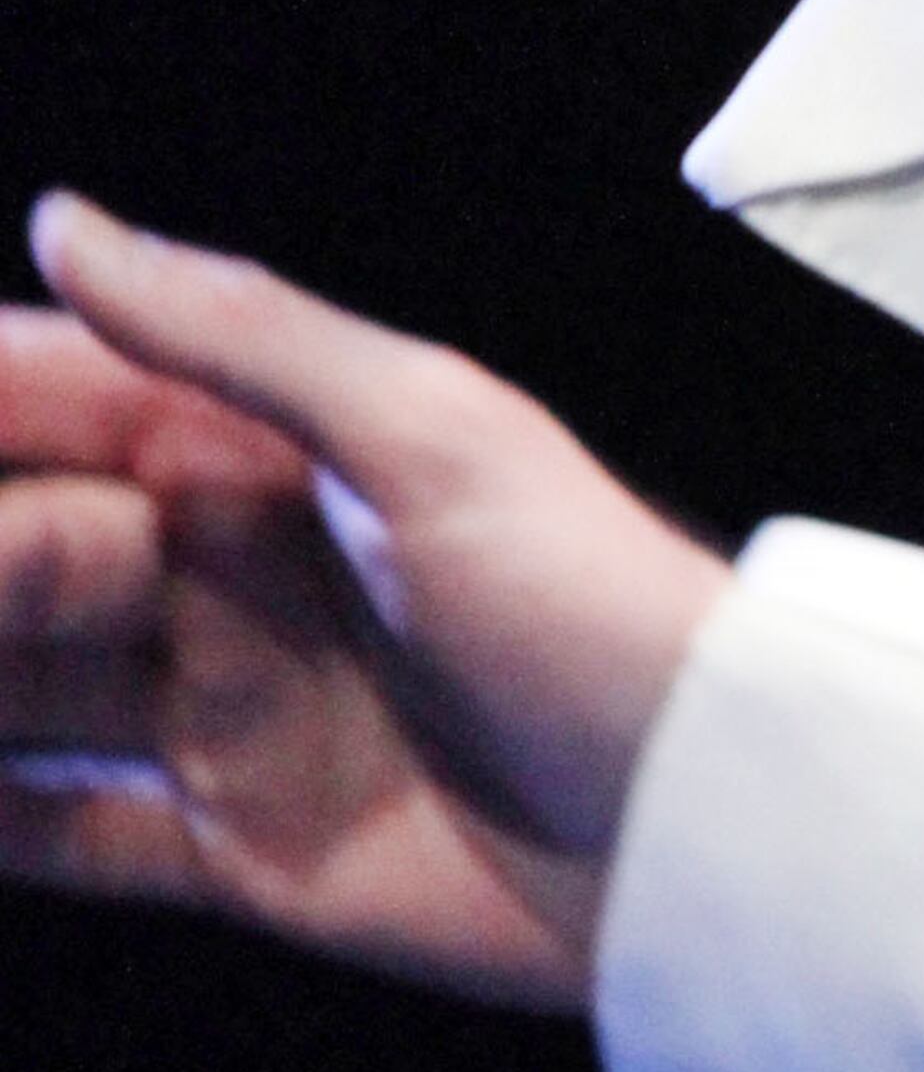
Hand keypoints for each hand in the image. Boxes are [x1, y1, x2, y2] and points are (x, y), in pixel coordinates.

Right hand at [0, 199, 729, 1008]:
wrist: (707, 819)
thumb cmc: (600, 598)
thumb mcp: (429, 434)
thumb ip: (241, 335)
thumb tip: (68, 223)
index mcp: (280, 453)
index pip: (71, 398)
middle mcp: (238, 574)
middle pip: (26, 548)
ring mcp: (231, 713)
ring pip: (22, 689)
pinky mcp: (240, 848)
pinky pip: (72, 832)